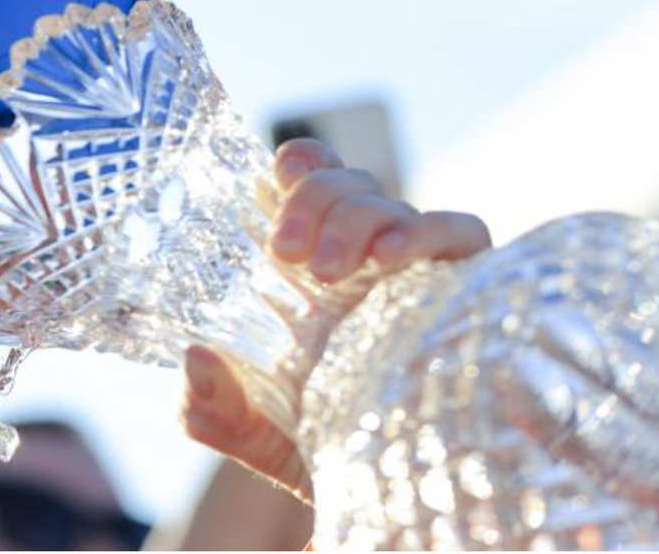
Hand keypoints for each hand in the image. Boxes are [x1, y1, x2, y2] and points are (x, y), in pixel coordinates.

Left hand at [181, 137, 491, 499]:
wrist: (382, 493)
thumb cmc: (314, 448)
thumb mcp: (248, 430)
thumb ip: (207, 405)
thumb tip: (195, 359)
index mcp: (309, 271)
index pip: (310, 185)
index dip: (300, 164)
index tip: (281, 172)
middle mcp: (361, 261)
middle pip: (345, 183)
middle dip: (313, 199)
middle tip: (285, 251)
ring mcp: (411, 272)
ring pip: (390, 200)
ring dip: (354, 218)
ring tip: (330, 270)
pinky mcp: (463, 291)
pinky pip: (459, 232)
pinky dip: (426, 230)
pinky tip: (391, 258)